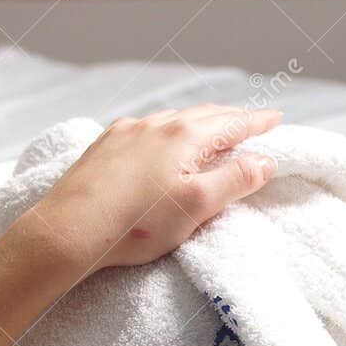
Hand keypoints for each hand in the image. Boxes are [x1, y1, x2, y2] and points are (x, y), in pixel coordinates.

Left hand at [30, 105, 282, 271]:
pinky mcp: (103, 146)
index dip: (257, 121)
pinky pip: (145, 128)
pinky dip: (166, 130)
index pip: (232, 123)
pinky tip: (160, 140)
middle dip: (230, 118)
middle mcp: (155, 125)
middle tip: (249, 121)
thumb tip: (265, 160)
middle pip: (203, 115)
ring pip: (172, 119)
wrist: (68, 230)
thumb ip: (235, 180)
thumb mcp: (197, 206)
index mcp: (184, 136)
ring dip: (197, 122)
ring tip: (209, 130)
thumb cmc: (135, 224)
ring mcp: (125, 132)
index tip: (277, 117)